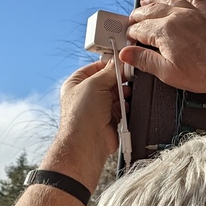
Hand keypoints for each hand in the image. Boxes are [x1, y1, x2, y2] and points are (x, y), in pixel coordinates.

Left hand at [48, 60, 125, 189]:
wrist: (87, 143)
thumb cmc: (81, 116)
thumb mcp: (95, 84)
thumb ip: (109, 71)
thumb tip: (119, 62)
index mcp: (76, 83)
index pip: (96, 68)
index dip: (109, 65)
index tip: (122, 62)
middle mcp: (86, 96)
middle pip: (108, 81)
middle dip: (119, 80)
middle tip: (129, 77)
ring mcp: (98, 108)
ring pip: (116, 94)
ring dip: (123, 93)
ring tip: (127, 93)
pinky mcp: (109, 119)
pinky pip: (121, 108)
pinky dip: (126, 106)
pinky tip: (127, 105)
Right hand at [121, 0, 205, 97]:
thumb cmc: (202, 73)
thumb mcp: (167, 72)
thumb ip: (144, 60)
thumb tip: (125, 53)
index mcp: (164, 31)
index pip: (140, 28)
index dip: (132, 34)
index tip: (129, 39)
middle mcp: (176, 17)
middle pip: (150, 11)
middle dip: (138, 16)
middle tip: (131, 20)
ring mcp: (192, 13)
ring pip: (168, 1)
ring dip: (154, 0)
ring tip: (145, 0)